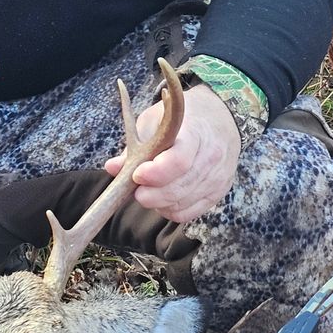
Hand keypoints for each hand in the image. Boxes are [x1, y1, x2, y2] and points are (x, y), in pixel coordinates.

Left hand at [104, 82, 240, 221]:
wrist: (221, 118)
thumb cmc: (183, 119)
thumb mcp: (155, 121)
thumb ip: (135, 147)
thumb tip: (112, 168)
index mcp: (196, 133)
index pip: (178, 162)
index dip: (155, 174)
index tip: (137, 175)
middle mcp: (212, 157)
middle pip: (178, 188)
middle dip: (151, 194)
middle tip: (135, 190)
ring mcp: (218, 177)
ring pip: (181, 204)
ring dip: (158, 203)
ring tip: (148, 190)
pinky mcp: (219, 192)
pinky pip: (188, 213)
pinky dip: (170, 210)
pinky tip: (163, 198)